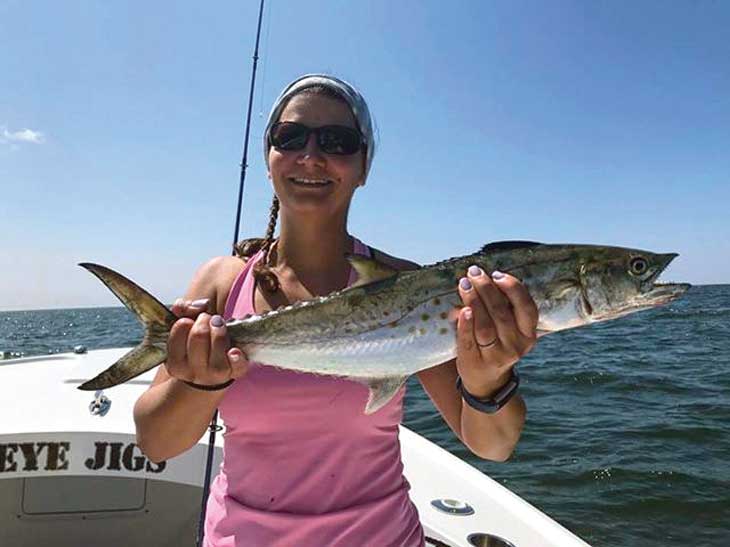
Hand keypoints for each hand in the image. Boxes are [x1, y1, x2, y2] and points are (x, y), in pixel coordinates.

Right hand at [165, 298, 248, 386]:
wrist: (208, 379)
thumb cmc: (196, 349)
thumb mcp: (183, 332)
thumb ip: (182, 312)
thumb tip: (192, 305)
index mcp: (175, 363)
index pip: (181, 327)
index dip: (188, 319)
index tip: (192, 321)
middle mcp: (192, 372)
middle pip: (199, 335)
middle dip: (205, 320)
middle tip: (208, 320)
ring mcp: (214, 374)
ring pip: (218, 342)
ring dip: (220, 330)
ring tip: (219, 328)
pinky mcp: (234, 373)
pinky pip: (238, 363)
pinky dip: (237, 355)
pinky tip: (234, 350)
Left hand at [455, 266, 537, 398]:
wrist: (487, 381)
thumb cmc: (498, 344)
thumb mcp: (509, 328)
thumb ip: (502, 307)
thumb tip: (482, 280)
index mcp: (528, 334)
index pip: (526, 308)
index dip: (513, 288)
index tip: (496, 274)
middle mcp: (515, 345)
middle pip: (501, 313)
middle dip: (487, 289)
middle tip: (474, 273)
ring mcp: (496, 356)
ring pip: (485, 325)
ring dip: (474, 301)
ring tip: (464, 284)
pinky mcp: (475, 362)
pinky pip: (469, 340)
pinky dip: (465, 324)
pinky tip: (461, 310)